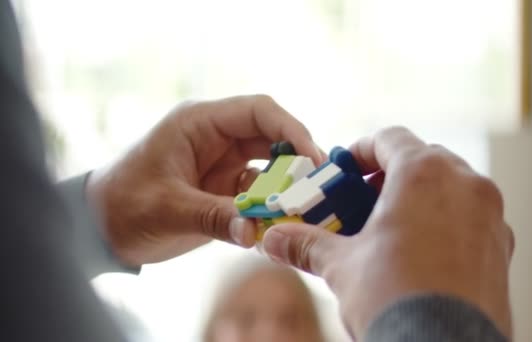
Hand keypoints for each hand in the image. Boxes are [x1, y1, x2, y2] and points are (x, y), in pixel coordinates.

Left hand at [87, 95, 322, 266]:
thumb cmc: (123, 204)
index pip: (258, 111)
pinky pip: (260, 194)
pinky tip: (282, 225)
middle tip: (319, 188)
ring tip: (306, 209)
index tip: (312, 157)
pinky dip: (273, 208)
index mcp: (200, 123)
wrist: (99, 228)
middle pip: (273, 138)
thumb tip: (256, 233)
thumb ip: (213, 216)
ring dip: (288, 187)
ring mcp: (223, 165)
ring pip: (271, 167)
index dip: (291, 128)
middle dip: (297, 161)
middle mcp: (217, 139)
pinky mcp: (225, 190)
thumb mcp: (167, 208)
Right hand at [262, 126, 513, 338]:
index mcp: (423, 173)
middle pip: (422, 159)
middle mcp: (465, 183)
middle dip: (389, 175)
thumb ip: (307, 244)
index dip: (361, 151)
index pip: (389, 138)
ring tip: (391, 227)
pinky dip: (446, 221)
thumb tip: (275, 240)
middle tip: (363, 200)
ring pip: (450, 186)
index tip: (345, 170)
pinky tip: (423, 251)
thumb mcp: (342, 266)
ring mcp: (490, 214)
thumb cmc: (394, 299)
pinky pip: (470, 216)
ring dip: (420, 196)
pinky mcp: (501, 245)